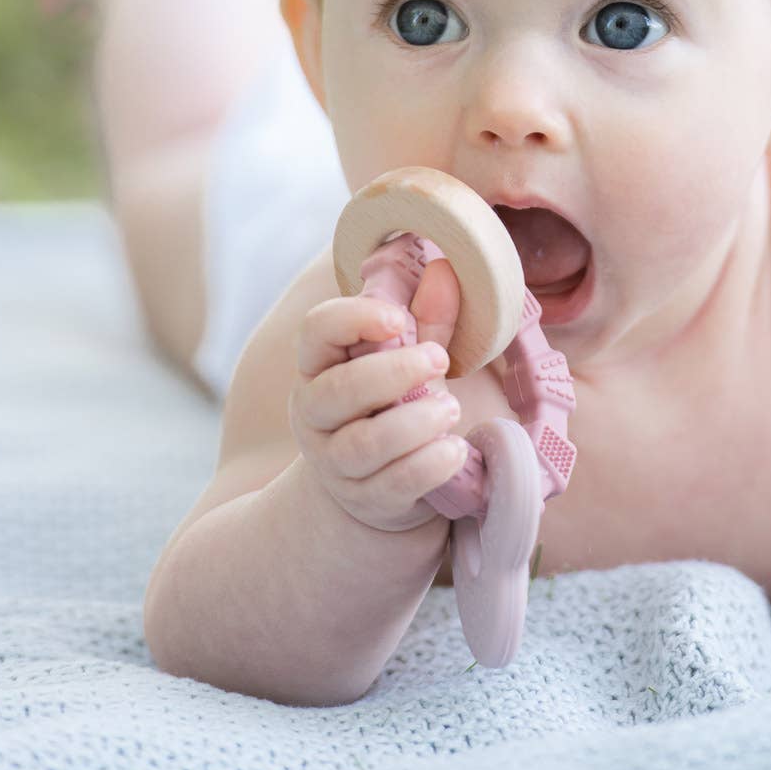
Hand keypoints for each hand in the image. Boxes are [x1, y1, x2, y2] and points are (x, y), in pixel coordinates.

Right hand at [288, 257, 468, 533]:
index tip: (397, 319)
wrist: (372, 487)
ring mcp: (336, 463)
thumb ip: (426, 321)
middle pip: (337, 391)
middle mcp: (316, 414)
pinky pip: (393, 484)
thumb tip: (443, 270)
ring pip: (363, 444)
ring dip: (413, 422)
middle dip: (391, 372)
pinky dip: (428, 465)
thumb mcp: (405, 360)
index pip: (315, 332)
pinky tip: (455, 450)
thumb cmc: (392, 405)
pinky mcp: (368, 499)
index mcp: (320, 366)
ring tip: (451, 408)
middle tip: (439, 359)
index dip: (353, 319)